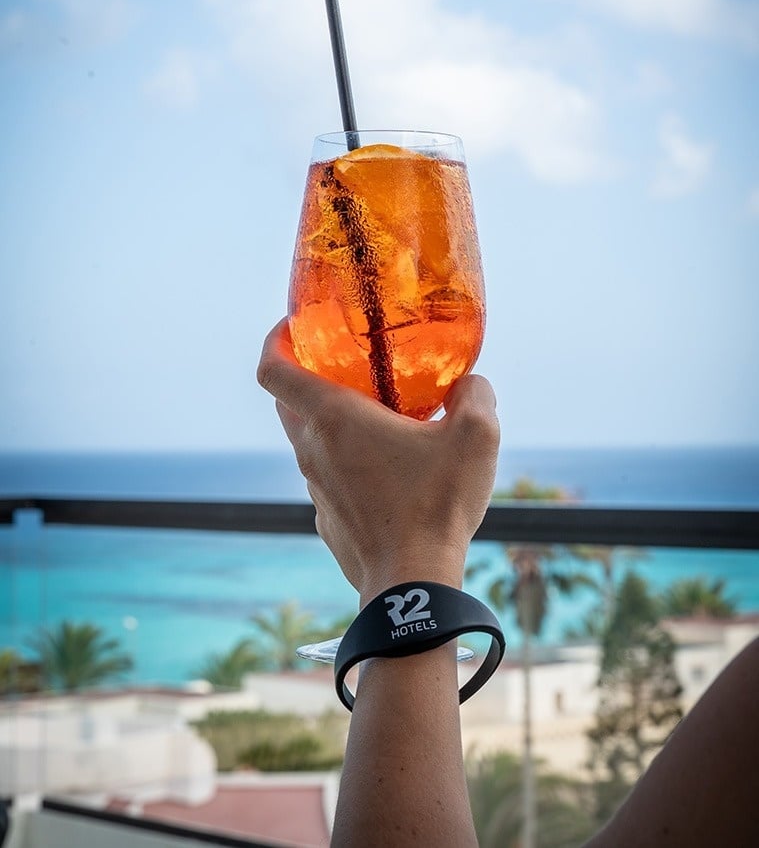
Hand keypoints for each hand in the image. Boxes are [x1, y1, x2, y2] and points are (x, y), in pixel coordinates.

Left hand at [257, 319, 499, 603]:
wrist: (413, 586)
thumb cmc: (437, 506)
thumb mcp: (477, 435)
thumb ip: (475, 394)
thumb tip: (471, 384)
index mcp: (333, 418)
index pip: (273, 367)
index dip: (276, 338)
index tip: (296, 326)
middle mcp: (312, 449)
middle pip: (288, 401)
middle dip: (308, 376)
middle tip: (349, 366)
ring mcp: (315, 488)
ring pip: (309, 441)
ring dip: (332, 424)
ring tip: (380, 421)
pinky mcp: (327, 520)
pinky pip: (328, 478)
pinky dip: (346, 464)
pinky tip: (388, 472)